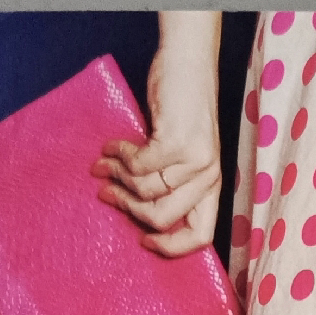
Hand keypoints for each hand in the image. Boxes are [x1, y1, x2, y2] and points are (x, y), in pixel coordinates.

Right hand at [93, 12, 223, 256]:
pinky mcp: (178, 142)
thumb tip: (131, 208)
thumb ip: (169, 183)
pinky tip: (110, 146)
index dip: (171, 248)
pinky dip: (118, 156)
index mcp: (212, 187)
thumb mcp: (182, 155)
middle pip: (161, 219)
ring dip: (116, 179)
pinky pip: (138, 165)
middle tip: (107, 194)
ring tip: (103, 165)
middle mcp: (209, 178)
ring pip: (145, 192)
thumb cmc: (181, 110)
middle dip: (128, 210)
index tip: (143, 242)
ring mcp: (197, 161)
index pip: (201, 237)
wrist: (188, 66)